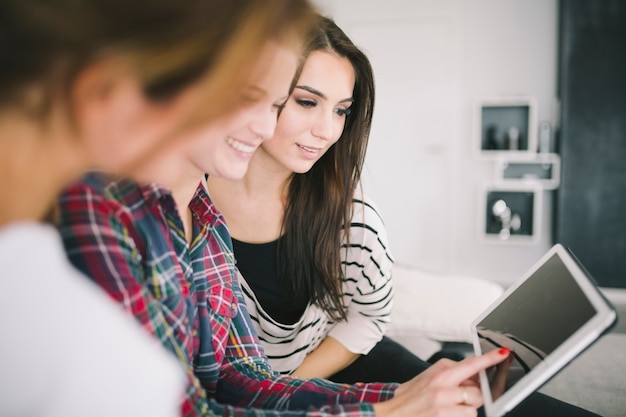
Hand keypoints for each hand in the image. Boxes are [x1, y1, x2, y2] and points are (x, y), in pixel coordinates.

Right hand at [373, 347, 509, 416]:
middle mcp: (442, 385)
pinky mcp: (443, 416)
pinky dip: (460, 416)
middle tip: (459, 398)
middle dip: (473, 397)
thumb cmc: (411, 397)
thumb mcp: (429, 377)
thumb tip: (475, 377)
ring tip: (449, 408)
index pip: (471, 363)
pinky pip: (466, 416)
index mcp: (440, 372)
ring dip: (466, 410)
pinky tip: (446, 414)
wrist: (392, 413)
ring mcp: (443, 402)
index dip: (490, 359)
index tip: (503, 353)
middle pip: (477, 390)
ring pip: (473, 408)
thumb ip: (451, 374)